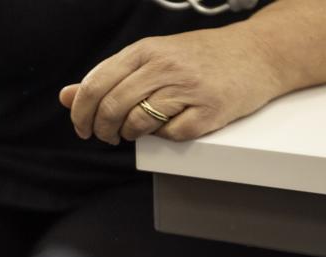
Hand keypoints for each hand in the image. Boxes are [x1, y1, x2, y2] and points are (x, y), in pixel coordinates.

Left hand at [59, 25, 284, 143]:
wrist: (258, 53)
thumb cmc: (200, 58)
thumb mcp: (151, 57)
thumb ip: (110, 76)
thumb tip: (66, 96)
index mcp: (145, 50)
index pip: (96, 84)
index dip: (81, 111)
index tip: (81, 127)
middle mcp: (164, 66)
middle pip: (113, 106)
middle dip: (101, 129)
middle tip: (105, 136)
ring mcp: (188, 89)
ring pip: (138, 122)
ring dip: (129, 135)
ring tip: (133, 132)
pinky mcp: (208, 112)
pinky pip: (171, 135)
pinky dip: (164, 137)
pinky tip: (169, 127)